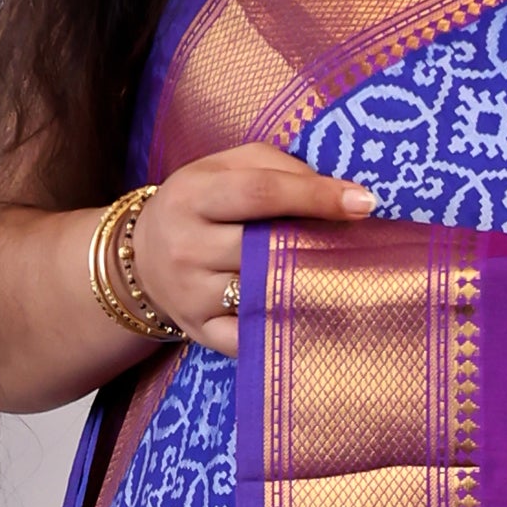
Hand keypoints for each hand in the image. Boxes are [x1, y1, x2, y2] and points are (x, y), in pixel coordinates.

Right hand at [132, 147, 378, 357]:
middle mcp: (187, 247)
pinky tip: (315, 315)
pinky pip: (254, 338)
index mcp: (192, 196)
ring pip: (265, 294)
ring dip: (311, 287)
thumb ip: (275, 168)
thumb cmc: (199, 206)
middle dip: (319, 244)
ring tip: (346, 277)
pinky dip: (287, 330)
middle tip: (360, 244)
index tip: (364, 203)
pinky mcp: (202, 333)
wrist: (142, 259)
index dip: (316, 196)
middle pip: (265, 246)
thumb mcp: (224, 169)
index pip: (261, 192)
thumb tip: (335, 194)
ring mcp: (193, 296)